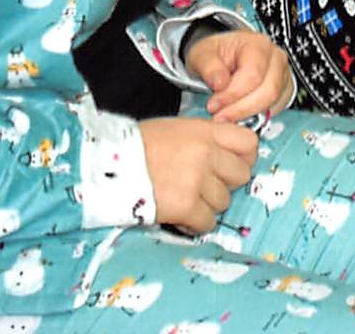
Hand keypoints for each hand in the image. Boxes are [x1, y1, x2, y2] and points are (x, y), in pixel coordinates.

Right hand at [139, 116, 257, 233]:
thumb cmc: (136, 146)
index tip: (231, 166)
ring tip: (183, 198)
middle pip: (241, 176)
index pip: (249, 144)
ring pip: (224, 202)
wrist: (104, 165)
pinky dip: (194, 223)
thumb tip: (225, 157)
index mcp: (205, 131)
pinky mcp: (186, 206)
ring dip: (206, 205)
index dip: (244, 158)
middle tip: (202, 186)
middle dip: (224, 183)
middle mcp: (206, 154)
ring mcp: (198, 180)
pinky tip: (178, 215)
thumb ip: (204, 140)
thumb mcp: (176, 130)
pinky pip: (207, 222)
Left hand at [186, 29, 292, 123]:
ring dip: (246, 114)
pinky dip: (254, 117)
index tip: (213, 104)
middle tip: (219, 115)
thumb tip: (220, 83)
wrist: (225, 57)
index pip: (253, 74)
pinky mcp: (282, 93)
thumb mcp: (202, 54)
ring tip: (225, 116)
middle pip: (267, 92)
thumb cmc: (217, 54)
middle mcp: (276, 59)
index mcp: (258, 45)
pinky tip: (237, 116)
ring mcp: (282, 76)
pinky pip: (273, 111)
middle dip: (240, 108)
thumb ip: (209, 67)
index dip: (232, 94)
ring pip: (272, 104)